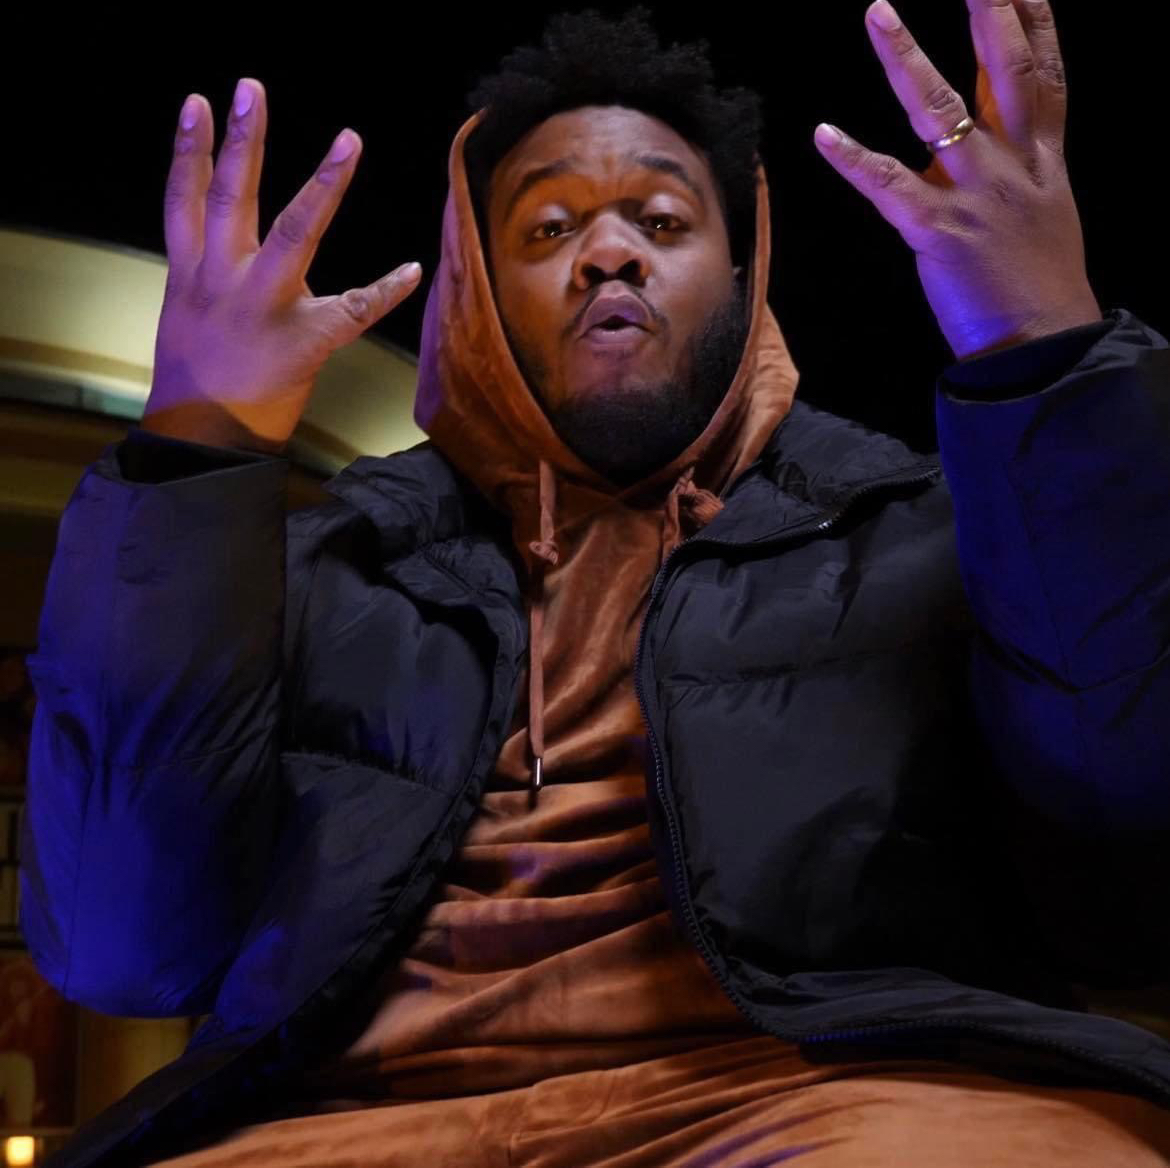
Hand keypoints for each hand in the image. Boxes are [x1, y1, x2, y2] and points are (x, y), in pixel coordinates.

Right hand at [144, 78, 422, 452]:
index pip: (183, 197)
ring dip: (324, 184)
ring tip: (347, 139)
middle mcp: (223, 279)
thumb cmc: (196, 374)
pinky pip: (355, 309)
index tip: (197, 102)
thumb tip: (228, 243)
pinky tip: (413, 269)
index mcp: (190, 272)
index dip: (188, 148)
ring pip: (295, 232)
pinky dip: (386, 289)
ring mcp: (265, 306)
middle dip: (243, 141)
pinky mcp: (307, 340)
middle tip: (251, 87)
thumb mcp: (183, 312)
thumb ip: (206, 270)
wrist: (205, 435)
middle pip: (231, 197)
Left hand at [813, 0, 1102, 361]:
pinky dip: (853, 159)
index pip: (1046, 73)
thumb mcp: (1046, 212)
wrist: (1043, 339)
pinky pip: (888, 186)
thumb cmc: (1038, 282)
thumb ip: (1020, 169)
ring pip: (941, 111)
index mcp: (1045, 159)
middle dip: (992, 11)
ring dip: (907, 59)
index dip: (1037, 19)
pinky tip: (823, 132)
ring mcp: (977, 194)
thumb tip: (991, 141)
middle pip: (1006, 70)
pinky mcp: (939, 230)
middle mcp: (1016, 164)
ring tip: (880, 11)